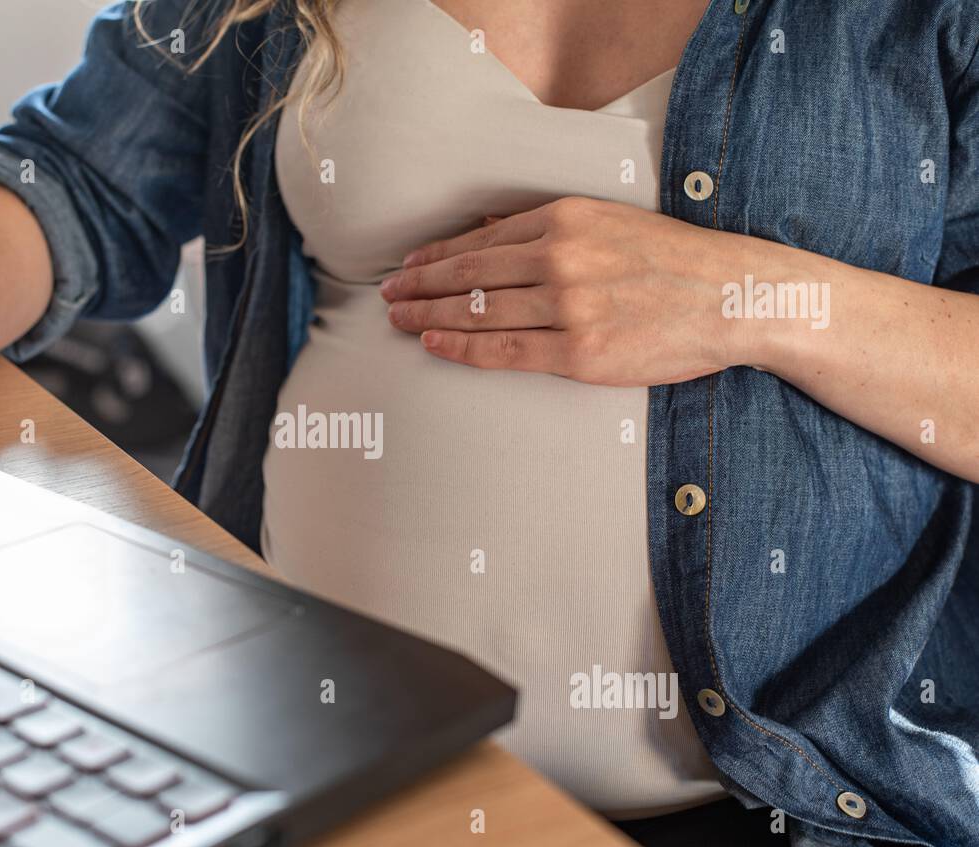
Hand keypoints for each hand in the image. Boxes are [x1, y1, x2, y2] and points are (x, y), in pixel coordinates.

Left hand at [380, 196, 766, 385]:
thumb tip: (493, 230)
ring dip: (430, 316)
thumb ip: (553, 227)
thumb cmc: (674, 261)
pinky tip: (435, 344)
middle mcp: (560, 257)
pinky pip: (505, 350)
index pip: (482, 240)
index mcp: (566, 219)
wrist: (734, 296)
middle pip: (470, 275)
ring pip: (479, 312)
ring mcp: (569, 306)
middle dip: (420, 287)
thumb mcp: (610, 221)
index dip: (437, 257)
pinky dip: (463, 346)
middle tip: (388, 298)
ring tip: (400, 322)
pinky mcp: (580, 351)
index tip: (409, 268)